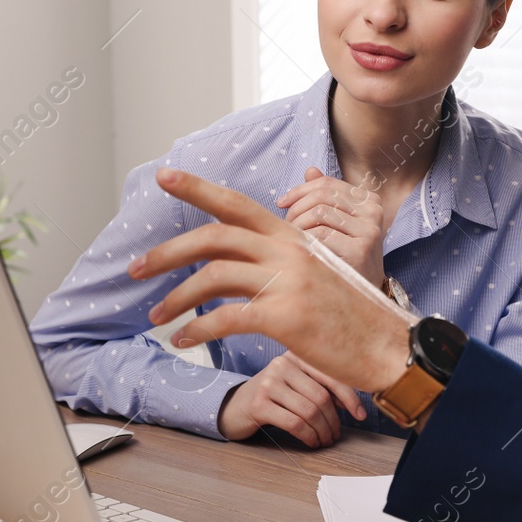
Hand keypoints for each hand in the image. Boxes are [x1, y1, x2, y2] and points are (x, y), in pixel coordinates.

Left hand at [130, 168, 408, 394]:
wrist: (386, 345)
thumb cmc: (348, 314)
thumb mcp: (313, 274)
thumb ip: (273, 262)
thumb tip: (232, 261)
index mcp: (292, 237)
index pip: (236, 203)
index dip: (197, 188)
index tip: (164, 175)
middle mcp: (288, 252)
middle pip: (214, 237)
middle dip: (166, 252)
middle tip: (135, 268)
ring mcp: (287, 283)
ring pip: (213, 277)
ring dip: (175, 299)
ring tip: (157, 318)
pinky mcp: (286, 318)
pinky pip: (226, 318)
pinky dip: (198, 329)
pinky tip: (185, 340)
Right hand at [218, 352, 366, 446]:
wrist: (234, 406)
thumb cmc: (272, 397)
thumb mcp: (296, 385)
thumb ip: (320, 387)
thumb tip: (351, 404)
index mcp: (296, 355)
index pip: (331, 374)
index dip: (350, 397)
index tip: (360, 415)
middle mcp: (282, 364)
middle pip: (321, 396)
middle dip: (333, 421)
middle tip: (335, 435)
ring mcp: (268, 383)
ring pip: (309, 411)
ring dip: (322, 431)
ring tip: (324, 440)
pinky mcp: (259, 404)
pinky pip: (294, 423)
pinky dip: (308, 436)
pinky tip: (311, 441)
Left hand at [276, 167, 387, 286]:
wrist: (363, 296)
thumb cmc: (344, 257)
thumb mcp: (339, 225)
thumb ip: (326, 198)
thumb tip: (310, 170)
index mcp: (368, 200)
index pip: (326, 184)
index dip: (299, 191)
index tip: (281, 204)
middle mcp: (373, 212)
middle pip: (321, 196)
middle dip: (296, 209)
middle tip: (285, 227)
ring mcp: (369, 231)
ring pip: (318, 213)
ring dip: (297, 226)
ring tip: (292, 242)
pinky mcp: (360, 251)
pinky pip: (321, 235)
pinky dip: (304, 242)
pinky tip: (300, 253)